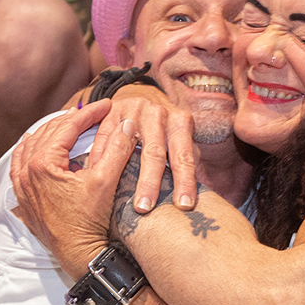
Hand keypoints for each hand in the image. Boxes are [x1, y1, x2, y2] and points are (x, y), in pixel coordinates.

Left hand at [9, 101, 137, 278]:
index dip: (89, 113)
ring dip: (49, 132)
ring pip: (29, 146)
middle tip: (91, 113)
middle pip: (47, 133)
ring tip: (66, 125)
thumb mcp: (106, 182)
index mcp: (43, 163)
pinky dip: (30, 151)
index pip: (67, 127)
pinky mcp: (23, 198)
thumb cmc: (89, 222)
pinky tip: (38, 148)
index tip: (107, 105)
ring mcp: (22, 186)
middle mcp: (26, 172)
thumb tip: (126, 124)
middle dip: (71, 120)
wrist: (78, 254)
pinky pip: (19, 165)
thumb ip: (116, 149)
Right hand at [92, 83, 198, 211]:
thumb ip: (190, 161)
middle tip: (146, 208)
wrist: (142, 96)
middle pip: (155, 152)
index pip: (184, 156)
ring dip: (120, 172)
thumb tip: (208, 193)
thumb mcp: (181, 138)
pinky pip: (104, 137)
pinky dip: (98, 158)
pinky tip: (95, 177)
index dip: (185, 181)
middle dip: (150, 182)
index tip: (184, 205)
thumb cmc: (165, 127)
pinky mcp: (112, 111)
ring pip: (127, 145)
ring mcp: (133, 110)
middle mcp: (159, 113)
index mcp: (180, 122)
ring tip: (115, 196)